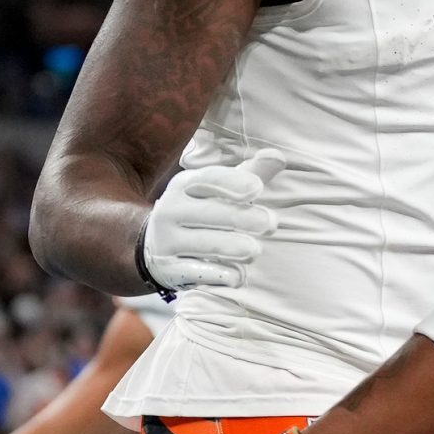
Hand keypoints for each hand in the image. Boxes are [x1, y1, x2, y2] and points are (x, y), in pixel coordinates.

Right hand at [141, 148, 285, 291]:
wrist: (155, 247)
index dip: (233, 182)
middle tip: (271, 224)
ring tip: (254, 251)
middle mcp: (171, 210)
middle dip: (243, 218)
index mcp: (184, 185)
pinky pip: (195, 272)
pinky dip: (218, 275)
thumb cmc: (202, 211)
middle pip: (210, 212)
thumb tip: (278, 156)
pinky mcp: (169, 270)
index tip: (257, 188)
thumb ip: (250, 174)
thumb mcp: (219, 190)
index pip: (208, 179)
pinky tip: (238, 277)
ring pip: (204, 243)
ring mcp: (166, 241)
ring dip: (233, 247)